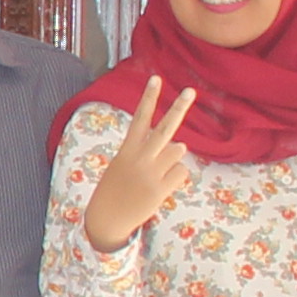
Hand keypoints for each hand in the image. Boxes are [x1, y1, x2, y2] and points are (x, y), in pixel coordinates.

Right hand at [83, 79, 201, 253]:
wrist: (106, 218)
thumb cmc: (116, 188)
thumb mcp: (123, 165)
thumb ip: (150, 152)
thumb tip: (181, 146)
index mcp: (127, 149)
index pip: (140, 118)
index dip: (148, 98)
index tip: (155, 78)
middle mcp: (139, 158)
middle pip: (165, 128)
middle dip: (178, 108)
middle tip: (190, 91)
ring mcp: (151, 173)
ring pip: (178, 151)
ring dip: (173, 159)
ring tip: (157, 173)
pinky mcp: (160, 189)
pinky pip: (181, 172)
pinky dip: (176, 177)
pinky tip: (160, 186)